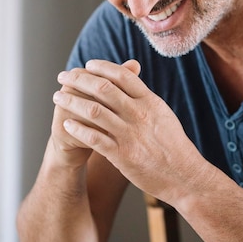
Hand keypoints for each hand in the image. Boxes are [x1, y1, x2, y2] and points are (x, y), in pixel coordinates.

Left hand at [53, 59, 204, 202]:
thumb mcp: (163, 115)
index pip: (122, 75)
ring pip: (94, 111)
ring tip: (58, 97)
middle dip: (79, 80)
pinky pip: (94, 138)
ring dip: (72, 102)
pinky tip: (66, 124)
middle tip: (63, 77)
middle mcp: (140, 115)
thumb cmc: (174, 146)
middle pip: (103, 89)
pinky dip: (77, 129)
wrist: (184, 176)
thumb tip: (131, 79)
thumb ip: (145, 98)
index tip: (86, 65)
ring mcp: (130, 135)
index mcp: (150, 102)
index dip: (101, 67)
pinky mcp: (122, 155)